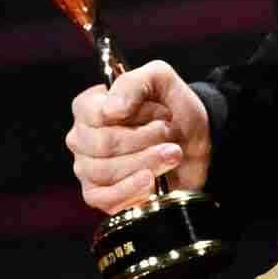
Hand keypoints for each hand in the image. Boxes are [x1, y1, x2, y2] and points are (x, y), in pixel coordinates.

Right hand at [66, 58, 211, 215]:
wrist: (195, 142)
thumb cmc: (173, 109)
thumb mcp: (161, 80)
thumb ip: (134, 83)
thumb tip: (111, 109)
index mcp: (89, 107)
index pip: (95, 114)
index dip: (134, 115)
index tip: (160, 112)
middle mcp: (82, 138)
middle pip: (104, 145)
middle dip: (145, 140)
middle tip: (169, 133)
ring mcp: (87, 169)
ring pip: (107, 172)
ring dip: (147, 162)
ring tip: (172, 153)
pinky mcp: (100, 196)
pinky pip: (105, 199)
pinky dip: (131, 190)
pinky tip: (151, 181)